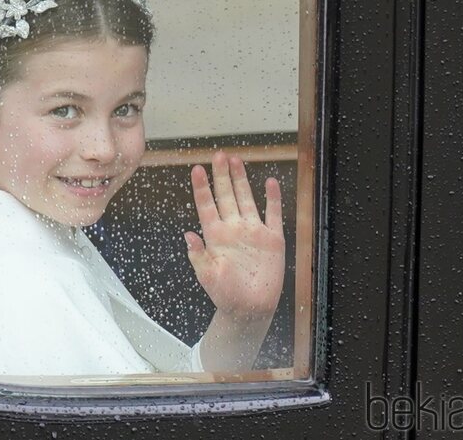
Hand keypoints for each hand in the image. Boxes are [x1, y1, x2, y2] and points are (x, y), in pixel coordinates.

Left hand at [184, 151, 284, 320]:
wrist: (250, 309)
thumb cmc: (226, 294)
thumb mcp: (207, 276)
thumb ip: (198, 256)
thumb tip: (188, 236)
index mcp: (215, 235)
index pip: (206, 205)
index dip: (201, 187)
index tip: (196, 169)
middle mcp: (233, 228)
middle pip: (226, 195)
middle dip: (221, 175)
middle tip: (218, 154)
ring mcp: (253, 232)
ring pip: (246, 198)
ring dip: (241, 180)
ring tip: (236, 160)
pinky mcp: (272, 239)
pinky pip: (273, 215)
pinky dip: (273, 199)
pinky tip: (270, 182)